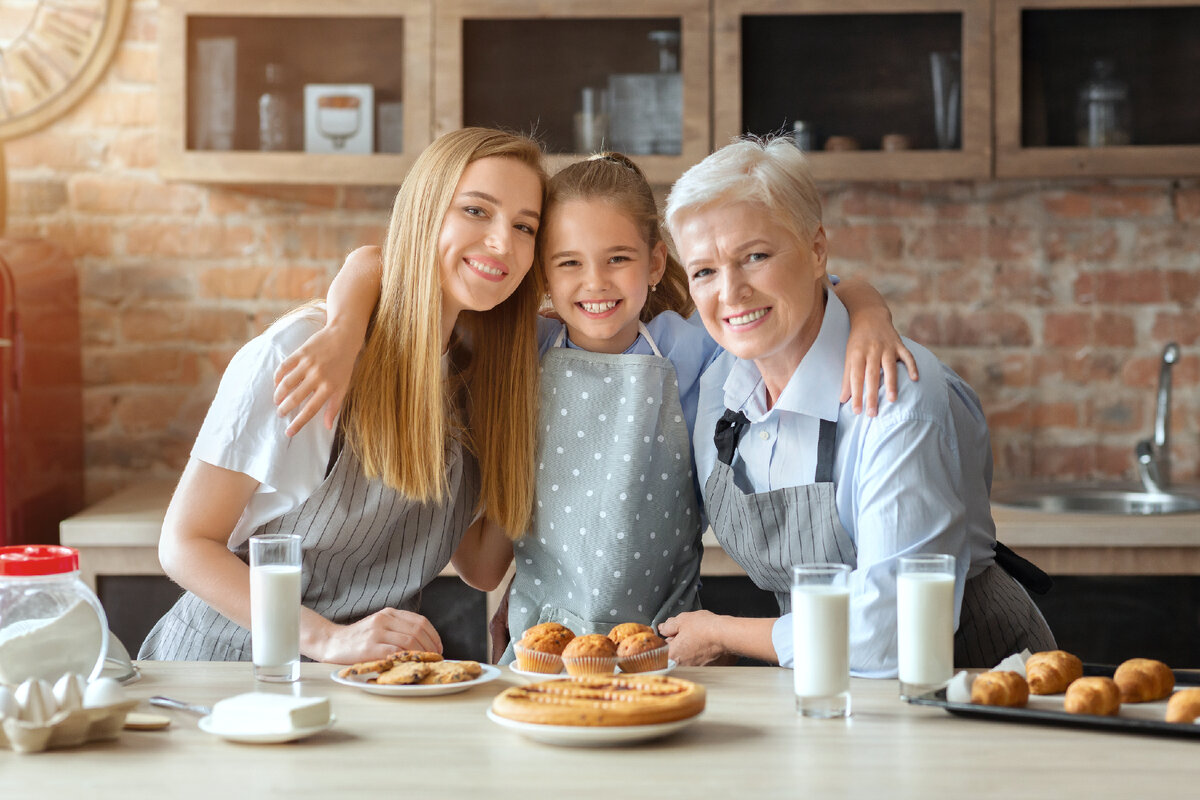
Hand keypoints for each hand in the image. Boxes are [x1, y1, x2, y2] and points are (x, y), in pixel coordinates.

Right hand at [272, 323, 359, 436]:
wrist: (344, 336)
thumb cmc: (344, 365)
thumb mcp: (344, 386)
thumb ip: (334, 406)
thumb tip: (327, 426)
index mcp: (330, 387)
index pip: (311, 410)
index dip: (298, 423)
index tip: (289, 433)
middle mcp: (318, 376)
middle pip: (296, 398)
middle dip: (285, 409)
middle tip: (280, 413)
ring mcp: (308, 364)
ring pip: (287, 383)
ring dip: (279, 394)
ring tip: (277, 401)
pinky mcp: (301, 352)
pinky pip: (284, 367)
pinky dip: (278, 377)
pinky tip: (277, 383)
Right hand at [313, 608, 442, 664]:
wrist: (332, 642)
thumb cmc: (358, 638)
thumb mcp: (380, 626)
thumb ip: (398, 629)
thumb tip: (424, 644)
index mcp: (389, 613)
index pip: (420, 621)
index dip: (433, 635)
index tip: (438, 648)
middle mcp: (384, 619)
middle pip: (418, 631)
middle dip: (431, 646)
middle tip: (435, 659)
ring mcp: (377, 632)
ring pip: (410, 641)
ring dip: (422, 654)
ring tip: (426, 663)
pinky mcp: (370, 647)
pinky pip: (395, 652)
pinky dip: (407, 659)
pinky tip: (411, 665)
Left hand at [658, 611, 729, 665]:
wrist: (726, 635)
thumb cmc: (705, 628)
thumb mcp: (682, 620)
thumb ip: (669, 625)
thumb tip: (663, 628)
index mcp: (672, 655)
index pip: (659, 651)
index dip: (663, 641)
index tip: (667, 634)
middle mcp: (682, 665)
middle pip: (672, 655)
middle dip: (675, 644)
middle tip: (681, 633)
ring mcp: (694, 667)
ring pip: (685, 657)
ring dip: (686, 648)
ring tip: (694, 637)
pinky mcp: (706, 667)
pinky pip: (696, 659)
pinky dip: (697, 652)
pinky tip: (702, 643)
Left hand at [839, 311, 917, 416]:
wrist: (869, 314)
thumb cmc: (857, 341)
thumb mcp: (849, 356)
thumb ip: (847, 378)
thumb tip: (843, 400)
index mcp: (857, 354)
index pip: (855, 377)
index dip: (856, 394)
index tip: (857, 411)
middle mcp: (872, 350)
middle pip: (871, 375)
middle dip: (872, 395)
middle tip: (873, 413)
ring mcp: (887, 346)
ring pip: (889, 366)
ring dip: (891, 383)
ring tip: (892, 400)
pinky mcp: (899, 344)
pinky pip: (907, 356)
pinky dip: (912, 366)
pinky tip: (915, 379)